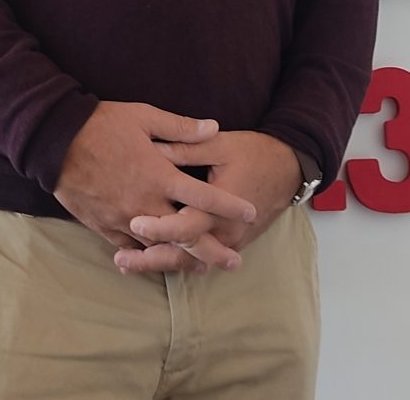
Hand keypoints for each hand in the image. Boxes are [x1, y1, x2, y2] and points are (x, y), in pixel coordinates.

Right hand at [53, 102, 256, 256]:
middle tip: (235, 261)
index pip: (203, 195)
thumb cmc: (101, 125)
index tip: (250, 212)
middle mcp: (146, 202)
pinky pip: (131, 247)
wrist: (56, 142)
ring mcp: (124, 217)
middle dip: (213, 250)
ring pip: (159, 247)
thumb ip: (181, 127)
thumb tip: (213, 127)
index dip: (229, 206)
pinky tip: (158, 261)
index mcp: (160, 175)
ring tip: (202, 268)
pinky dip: (147, 255)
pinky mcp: (104, 225)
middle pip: (186, 234)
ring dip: (182, 258)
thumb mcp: (144, 117)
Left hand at [113, 131, 302, 275]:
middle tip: (120, 260)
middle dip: (151, 259)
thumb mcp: (221, 144)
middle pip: (184, 253)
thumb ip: (187, 148)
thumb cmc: (255, 153)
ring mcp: (229, 240)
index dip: (160, 227)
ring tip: (125, 264)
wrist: (289, 168)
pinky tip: (152, 260)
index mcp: (221, 205)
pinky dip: (176, 261)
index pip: (187, 225)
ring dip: (159, 263)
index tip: (134, 224)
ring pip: (190, 261)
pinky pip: (199, 258)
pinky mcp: (229, 242)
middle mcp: (225, 230)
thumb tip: (154, 149)